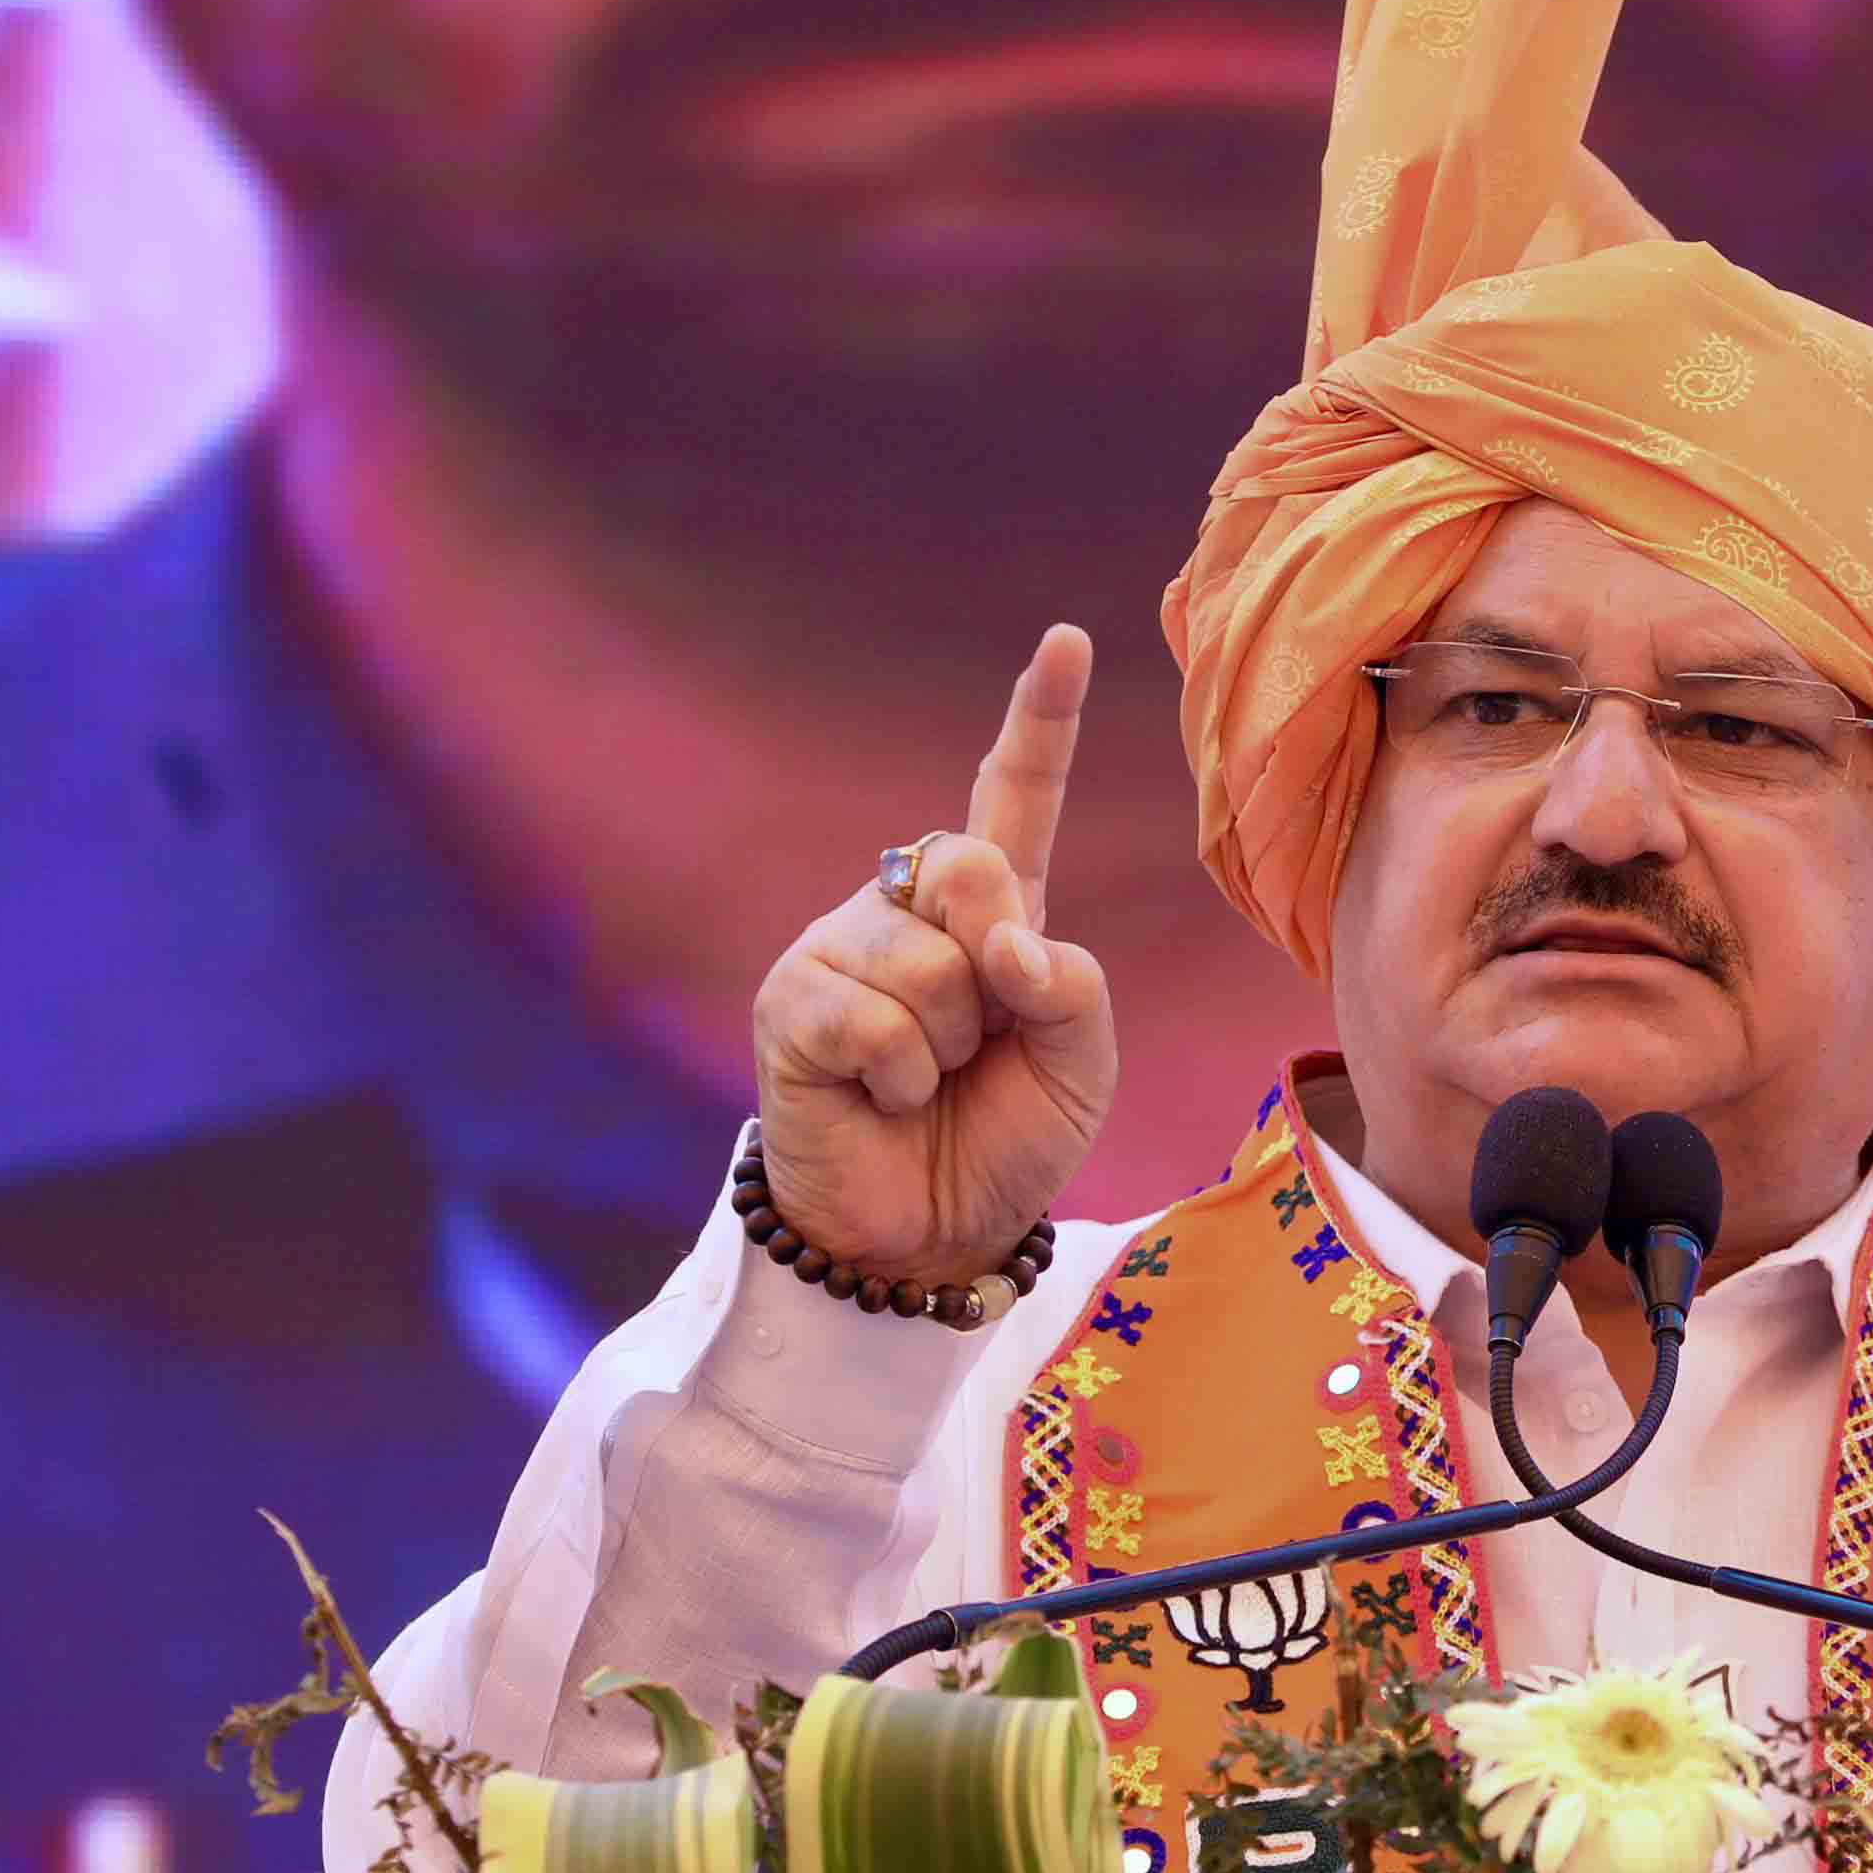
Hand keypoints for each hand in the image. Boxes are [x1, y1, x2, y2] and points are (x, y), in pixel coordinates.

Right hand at [750, 625, 1119, 1285]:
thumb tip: (1003, 938)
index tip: (1065, 639)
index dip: (1038, 721)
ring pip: (929, 964)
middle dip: (996, 963)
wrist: (933, 1233)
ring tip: (928, 1085)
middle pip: (968, 864)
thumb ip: (1073, 988)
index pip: (1012, 799)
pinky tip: (882, 1100)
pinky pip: (871, 1019)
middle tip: (983, 1042)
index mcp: (994, 911)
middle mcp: (909, 910)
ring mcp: (841, 947)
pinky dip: (901, 1079)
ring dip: (952, 1048)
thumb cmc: (1009, 1137)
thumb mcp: (1082, 1066)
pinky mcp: (789, 1002)